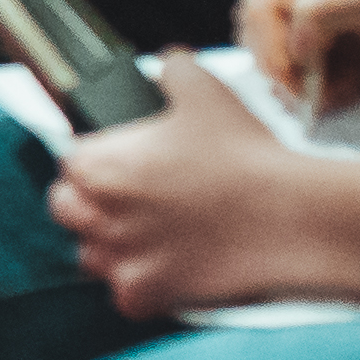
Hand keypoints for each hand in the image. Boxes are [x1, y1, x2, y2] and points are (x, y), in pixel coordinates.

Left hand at [46, 60, 339, 319]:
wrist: (291, 218)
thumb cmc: (246, 155)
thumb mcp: (205, 91)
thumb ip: (172, 69)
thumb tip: (168, 63)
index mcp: (96, 165)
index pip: (69, 162)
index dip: (96, 160)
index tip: (123, 164)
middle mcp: (95, 215)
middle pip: (68, 210)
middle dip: (92, 203)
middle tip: (134, 199)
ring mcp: (118, 260)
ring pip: (91, 256)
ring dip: (112, 247)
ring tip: (152, 233)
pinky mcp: (144, 296)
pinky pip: (126, 295)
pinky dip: (143, 286)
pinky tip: (172, 266)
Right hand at [236, 0, 359, 111]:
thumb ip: (327, 8)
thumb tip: (293, 41)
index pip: (257, 10)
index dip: (273, 54)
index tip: (304, 88)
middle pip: (256, 38)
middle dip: (287, 74)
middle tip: (326, 94)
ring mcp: (304, 10)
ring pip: (272, 60)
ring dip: (305, 85)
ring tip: (348, 85)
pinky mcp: (319, 38)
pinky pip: (295, 73)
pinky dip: (318, 89)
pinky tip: (353, 83)